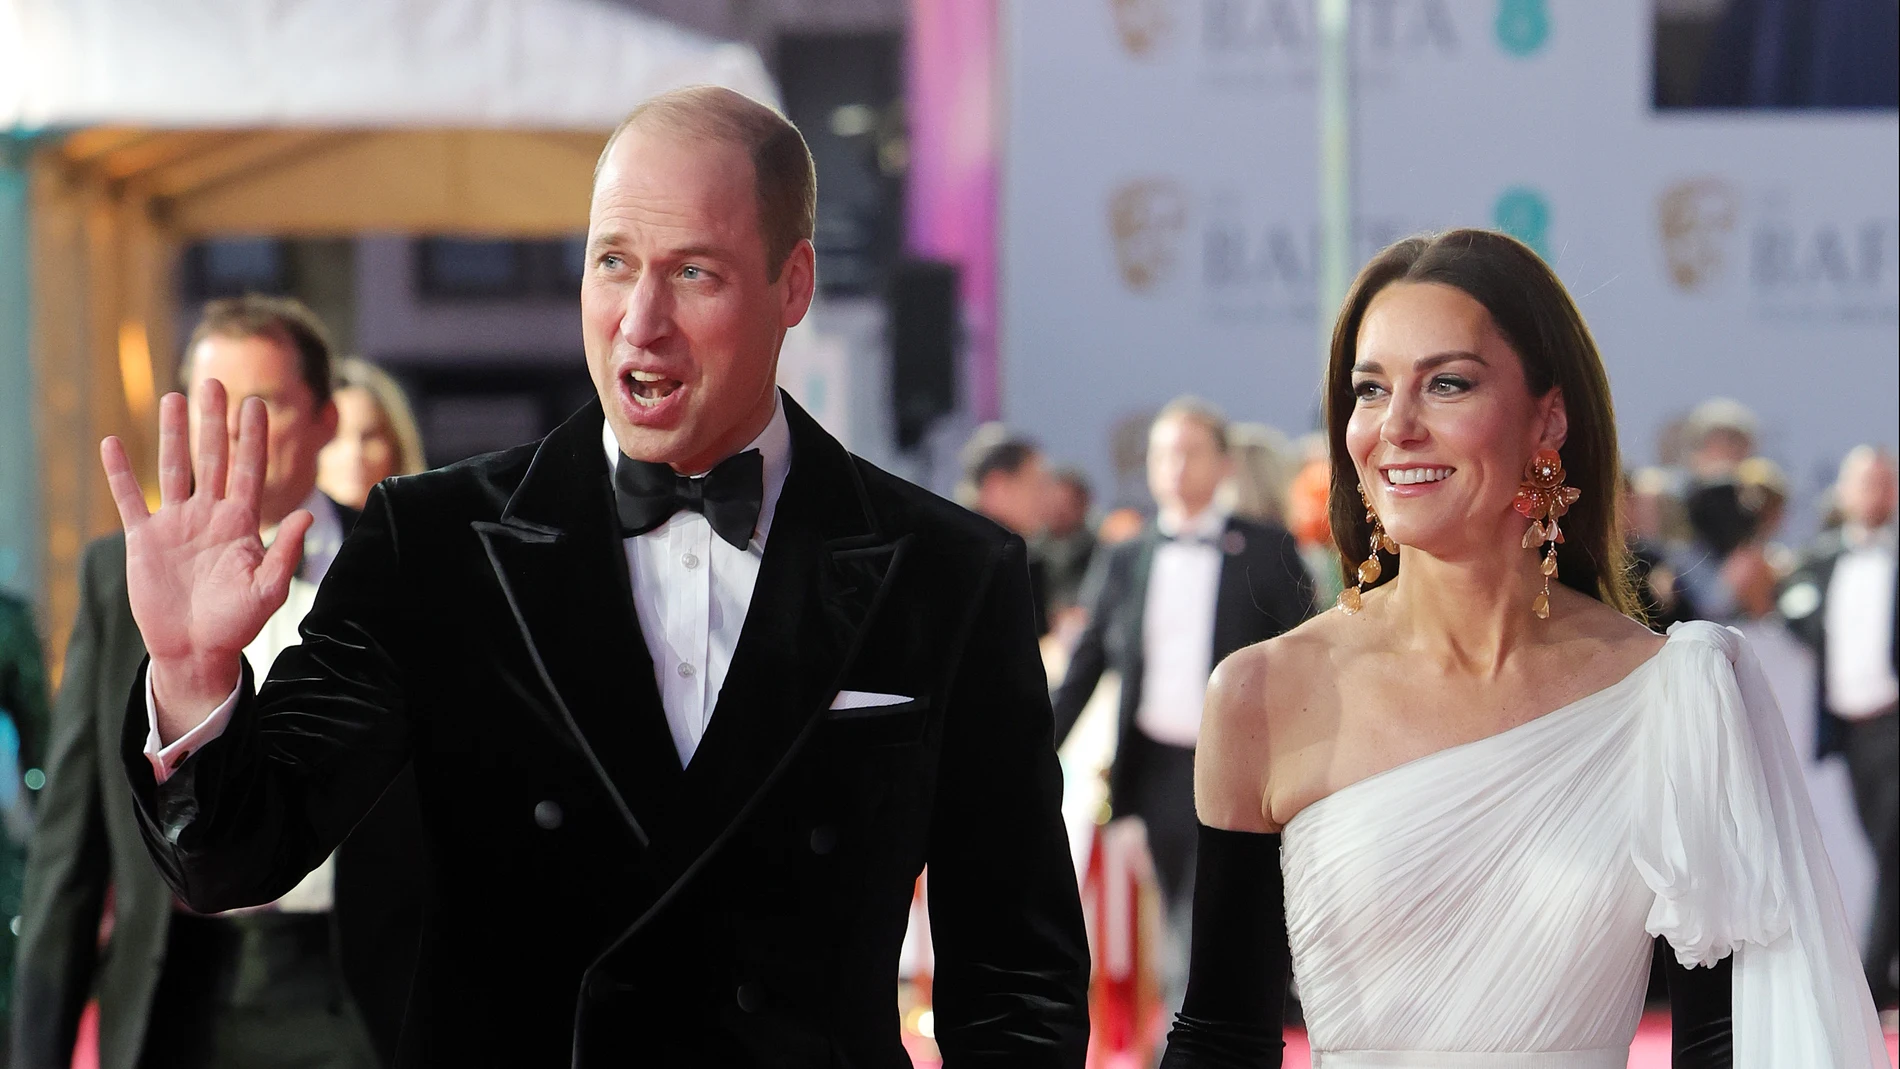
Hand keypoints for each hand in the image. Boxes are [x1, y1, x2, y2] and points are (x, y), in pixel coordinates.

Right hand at [102, 381, 309, 741]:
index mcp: (242, 524)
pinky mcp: (146, 539)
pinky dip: (120, 473)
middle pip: (213, 458)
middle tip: (213, 381)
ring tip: (173, 397)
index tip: (256, 403)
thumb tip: (307, 515)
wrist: (195, 650)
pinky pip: (131, 499)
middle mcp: (210, 515)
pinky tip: (113, 442)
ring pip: (174, 468)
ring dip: (172, 434)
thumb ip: (287, 552)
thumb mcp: (269, 590)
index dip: (253, 438)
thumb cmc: (237, 624)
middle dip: (213, 421)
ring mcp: (177, 524)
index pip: (250, 470)